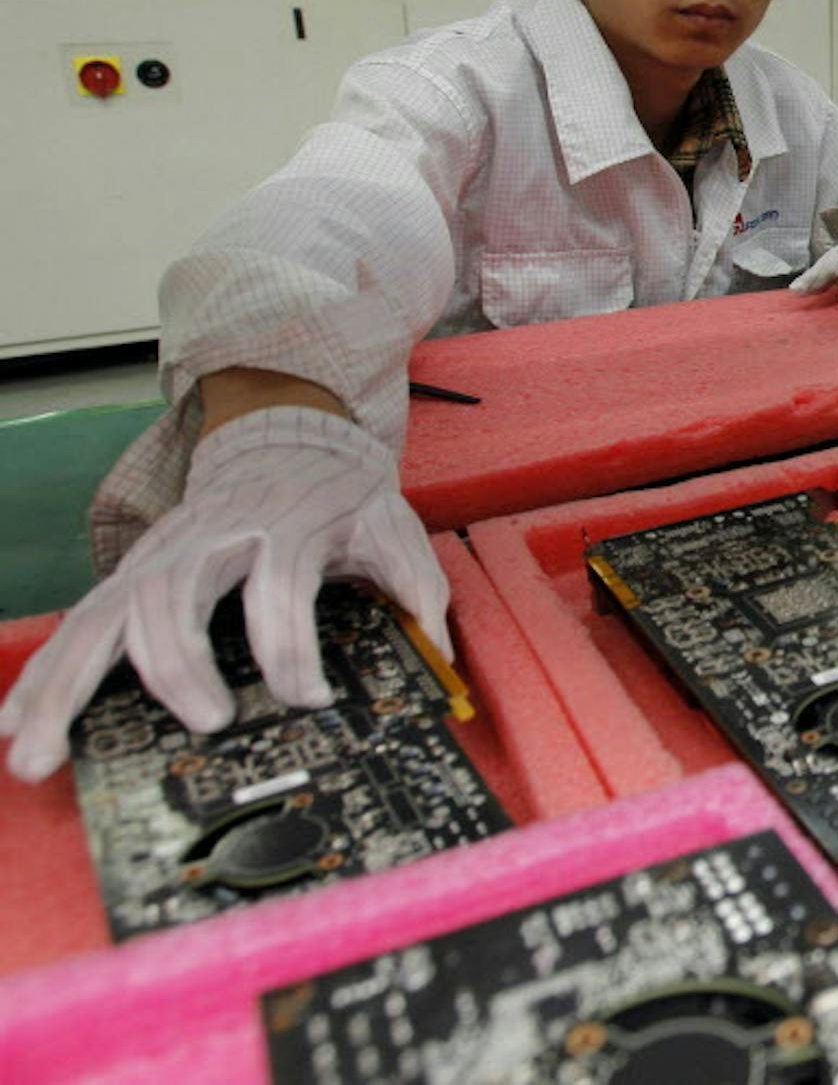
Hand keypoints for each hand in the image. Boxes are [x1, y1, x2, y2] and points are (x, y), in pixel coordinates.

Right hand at [0, 408, 449, 782]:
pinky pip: (79, 623)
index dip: (293, 644)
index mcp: (281, 524)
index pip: (279, 585)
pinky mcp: (132, 572)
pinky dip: (43, 672)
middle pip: (175, 595)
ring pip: (107, 613)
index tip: (313, 698)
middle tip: (208, 725)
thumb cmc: (339, 494)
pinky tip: (14, 721)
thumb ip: (416, 583)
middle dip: (178, 664)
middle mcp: (210, 537)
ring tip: (40, 755)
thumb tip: (441, 651)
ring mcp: (161, 554)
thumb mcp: (392, 523)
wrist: (290, 436)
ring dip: (70, 685)